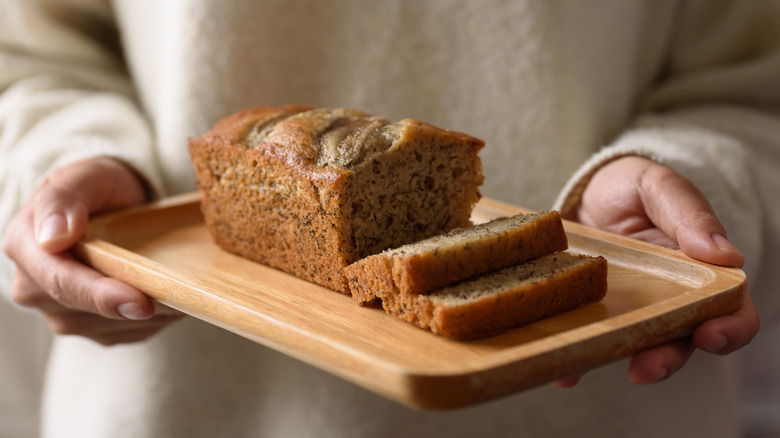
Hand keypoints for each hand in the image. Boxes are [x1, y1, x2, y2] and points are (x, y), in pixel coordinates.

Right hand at [2, 157, 182, 344]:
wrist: (110, 206)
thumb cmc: (96, 188)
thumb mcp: (83, 177)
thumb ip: (63, 200)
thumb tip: (53, 237)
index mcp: (25, 248)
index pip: (60, 282)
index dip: (100, 296)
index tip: (140, 301)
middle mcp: (35, 288)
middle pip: (84, 311)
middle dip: (133, 307)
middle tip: (179, 297)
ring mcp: (61, 312)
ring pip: (109, 327)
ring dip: (148, 314)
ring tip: (179, 287)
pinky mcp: (92, 327)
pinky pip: (126, 332)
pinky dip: (154, 319)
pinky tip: (169, 296)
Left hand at [555, 156, 758, 386]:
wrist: (584, 193)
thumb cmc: (632, 188)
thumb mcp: (659, 186)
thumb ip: (689, 214)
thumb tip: (726, 255)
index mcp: (698, 274)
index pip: (731, 310)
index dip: (730, 329)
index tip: (710, 335)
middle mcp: (665, 302)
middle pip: (678, 341)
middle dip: (665, 360)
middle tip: (645, 370)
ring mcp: (625, 312)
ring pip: (629, 347)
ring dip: (613, 361)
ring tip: (590, 367)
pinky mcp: (589, 314)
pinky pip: (584, 342)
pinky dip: (573, 362)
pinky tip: (561, 373)